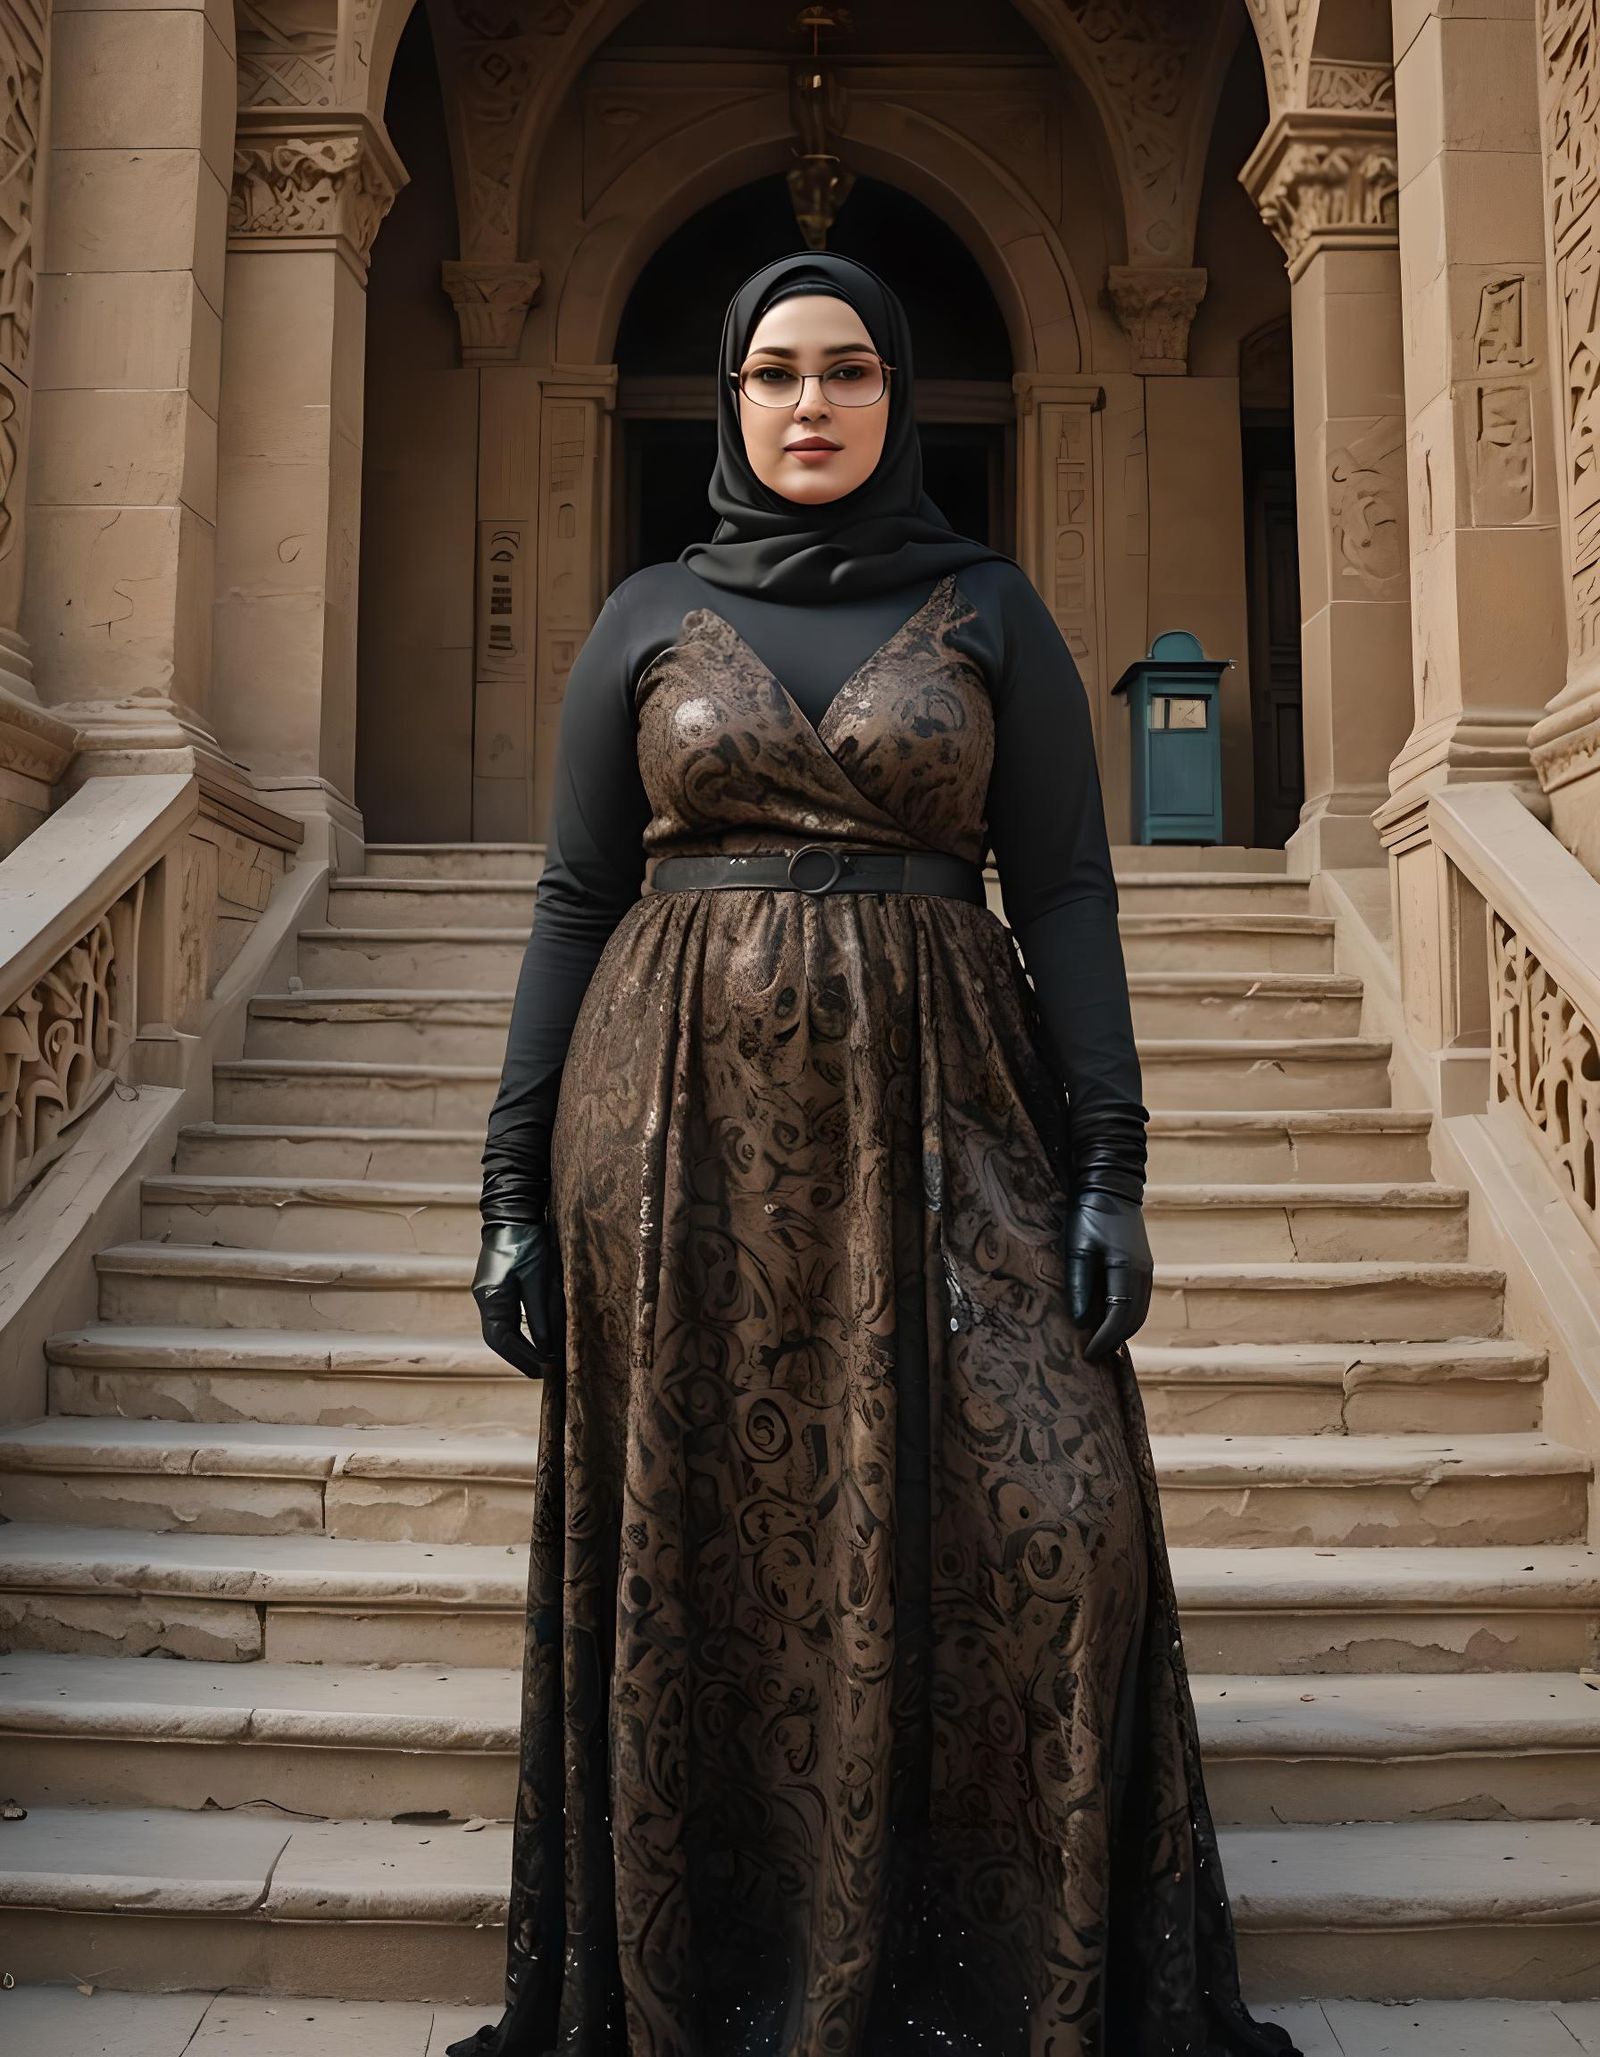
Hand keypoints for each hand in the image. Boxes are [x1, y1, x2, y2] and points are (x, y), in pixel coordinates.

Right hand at [472, 1220, 565, 1377]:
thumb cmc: (528, 1241)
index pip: (503, 1339)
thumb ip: (541, 1315)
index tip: (543, 1372)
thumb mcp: (539, 1279)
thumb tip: (546, 1349)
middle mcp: (484, 1297)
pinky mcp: (496, 1286)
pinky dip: (519, 1332)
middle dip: (520, 1357)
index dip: (523, 1358)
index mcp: (490, 1296)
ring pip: (501, 1330)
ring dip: (519, 1347)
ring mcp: (488, 1291)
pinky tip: (535, 1338)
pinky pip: (505, 1317)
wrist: (514, 1210)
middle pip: (498, 1338)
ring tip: (542, 1361)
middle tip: (544, 1373)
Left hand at [1065, 1190, 1152, 1362]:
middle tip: (1092, 1355)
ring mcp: (1146, 1270)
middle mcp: (1143, 1274)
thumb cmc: (1089, 1214)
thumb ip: (1079, 1284)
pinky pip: (1138, 1301)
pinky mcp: (1143, 1266)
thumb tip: (1081, 1321)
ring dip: (1121, 1330)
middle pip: (1133, 1320)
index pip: (1119, 1316)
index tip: (1088, 1355)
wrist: (1111, 1186)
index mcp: (1127, 1269)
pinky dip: (1125, 1316)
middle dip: (1114, 1340)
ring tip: (1098, 1343)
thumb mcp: (1077, 1247)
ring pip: (1139, 1312)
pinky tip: (1108, 1321)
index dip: (1104, 1339)